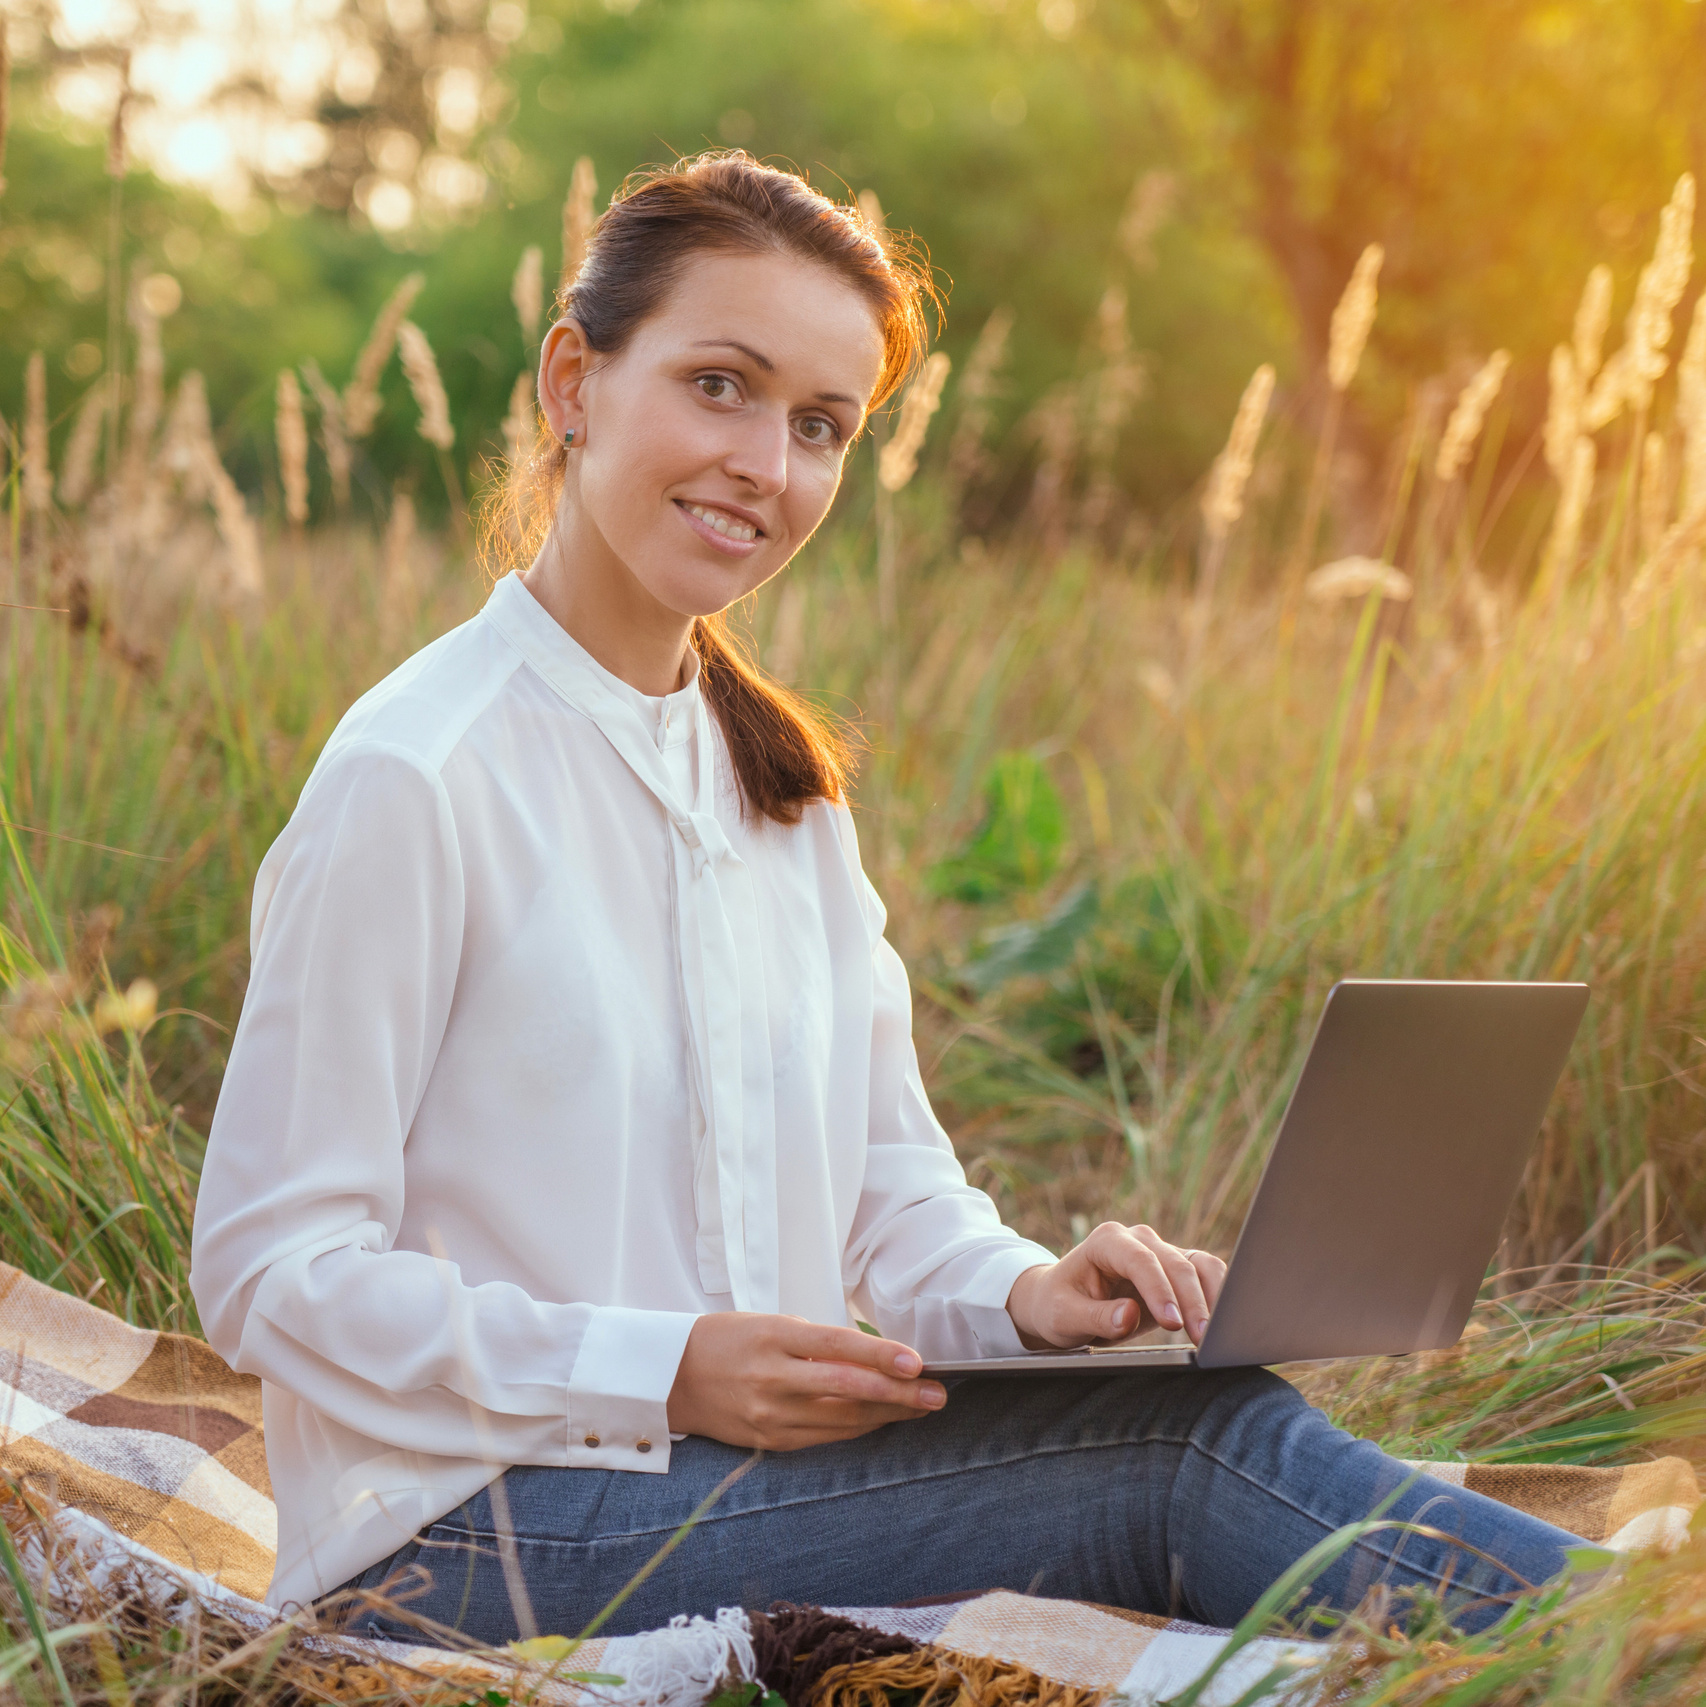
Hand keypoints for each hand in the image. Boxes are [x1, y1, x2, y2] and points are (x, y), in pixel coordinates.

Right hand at [665, 1313, 945, 1448]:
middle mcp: (772, 1378)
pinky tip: (882, 1421)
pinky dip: (857, 1428)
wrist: (673, 1377)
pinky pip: (824, 1437)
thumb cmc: (729, 1339)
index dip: (879, 1354)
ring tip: (921, 1406)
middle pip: (847, 1388)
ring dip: (887, 1414)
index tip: (916, 1362)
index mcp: (773, 1338)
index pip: (837, 1346)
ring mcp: (770, 1414)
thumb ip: (817, 1341)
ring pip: (841, 1419)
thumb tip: (874, 1355)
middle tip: (936, 1393)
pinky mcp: (769, 1441)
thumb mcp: (770, 1324)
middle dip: (898, 1393)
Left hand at [1005, 1223, 1227, 1348]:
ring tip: (1217, 1335)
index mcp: (1106, 1241)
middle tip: (1204, 1339)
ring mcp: (1161, 1252)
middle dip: (1192, 1301)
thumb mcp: (1064, 1316)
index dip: (1159, 1290)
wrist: (1063, 1301)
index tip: (1172, 1324)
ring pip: (1199, 1265)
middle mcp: (1138, 1240)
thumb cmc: (1058, 1306)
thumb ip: (1096, 1316)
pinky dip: (1220, 1296)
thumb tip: (1130, 1315)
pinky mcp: (1177, 1271)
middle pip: (1175, 1263)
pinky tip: (1224, 1324)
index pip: (1140, 1260)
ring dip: (1214, 1298)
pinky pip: (1206, 1275)